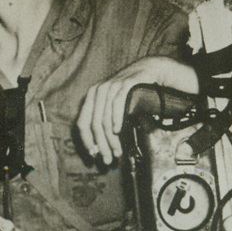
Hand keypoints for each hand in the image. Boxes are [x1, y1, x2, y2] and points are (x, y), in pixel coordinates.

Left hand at [76, 56, 197, 164]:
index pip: (82, 124)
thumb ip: (104, 122)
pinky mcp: (124, 84)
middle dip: (101, 145)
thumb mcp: (113, 104)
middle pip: (94, 125)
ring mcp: (110, 87)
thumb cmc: (131, 91)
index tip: (93, 156)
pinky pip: (116, 104)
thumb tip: (97, 148)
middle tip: (108, 160)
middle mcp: (97, 91)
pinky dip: (116, 120)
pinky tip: (118, 131)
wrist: (149, 70)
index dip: (86, 141)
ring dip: (111, 139)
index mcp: (91, 97)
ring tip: (117, 152)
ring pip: (105, 119)